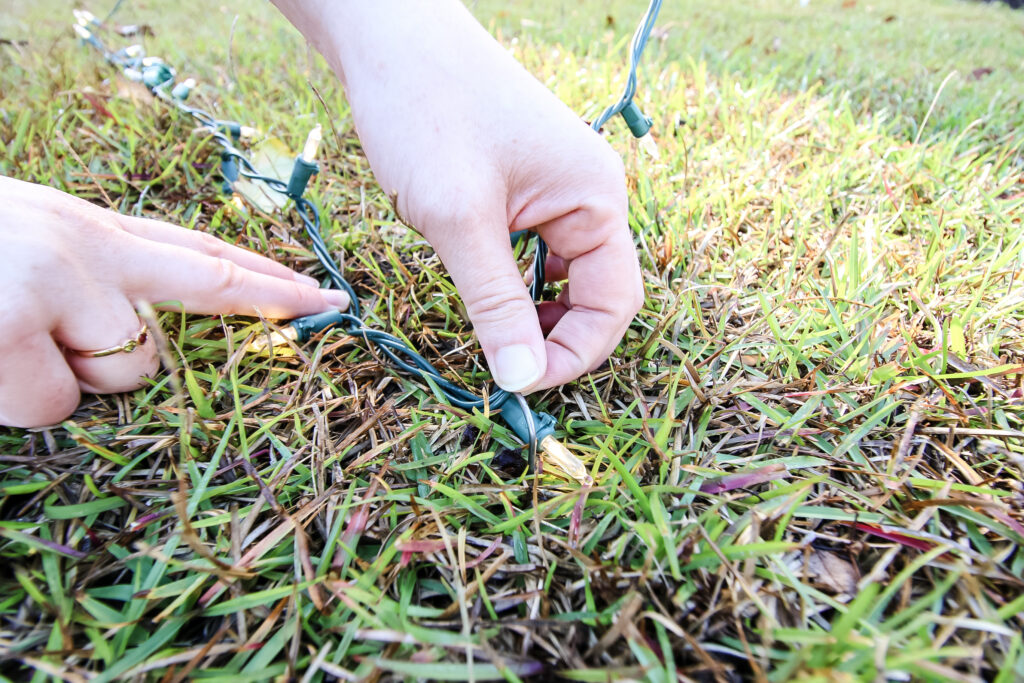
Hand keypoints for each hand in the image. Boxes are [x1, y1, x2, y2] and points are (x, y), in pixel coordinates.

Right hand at [0, 177, 348, 427]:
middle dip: (274, 302)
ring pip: (128, 372)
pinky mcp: (14, 324)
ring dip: (70, 380)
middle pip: (208, 290)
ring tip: (6, 342)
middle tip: (329, 304)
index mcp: (86, 230)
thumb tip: (144, 336)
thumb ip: (91, 281)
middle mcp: (86, 246)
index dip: (264, 277)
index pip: (197, 254)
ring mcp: (57, 281)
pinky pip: (54, 402)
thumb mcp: (26, 246)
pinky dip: (17, 398)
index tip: (322, 294)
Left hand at [274, 0, 643, 392]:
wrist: (389, 36)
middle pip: (596, 293)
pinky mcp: (524, 186)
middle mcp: (589, 194)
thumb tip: (520, 380)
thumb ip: (495, 303)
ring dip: (533, 311)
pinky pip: (535, 251)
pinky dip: (514, 281)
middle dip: (555, 337)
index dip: (572, 354)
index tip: (517, 383)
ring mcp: (557, 189)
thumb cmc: (427, 111)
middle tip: (503, 366)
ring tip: (491, 328)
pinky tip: (482, 287)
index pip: (615, 302)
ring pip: (563, 276)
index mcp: (596, 197)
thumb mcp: (459, 219)